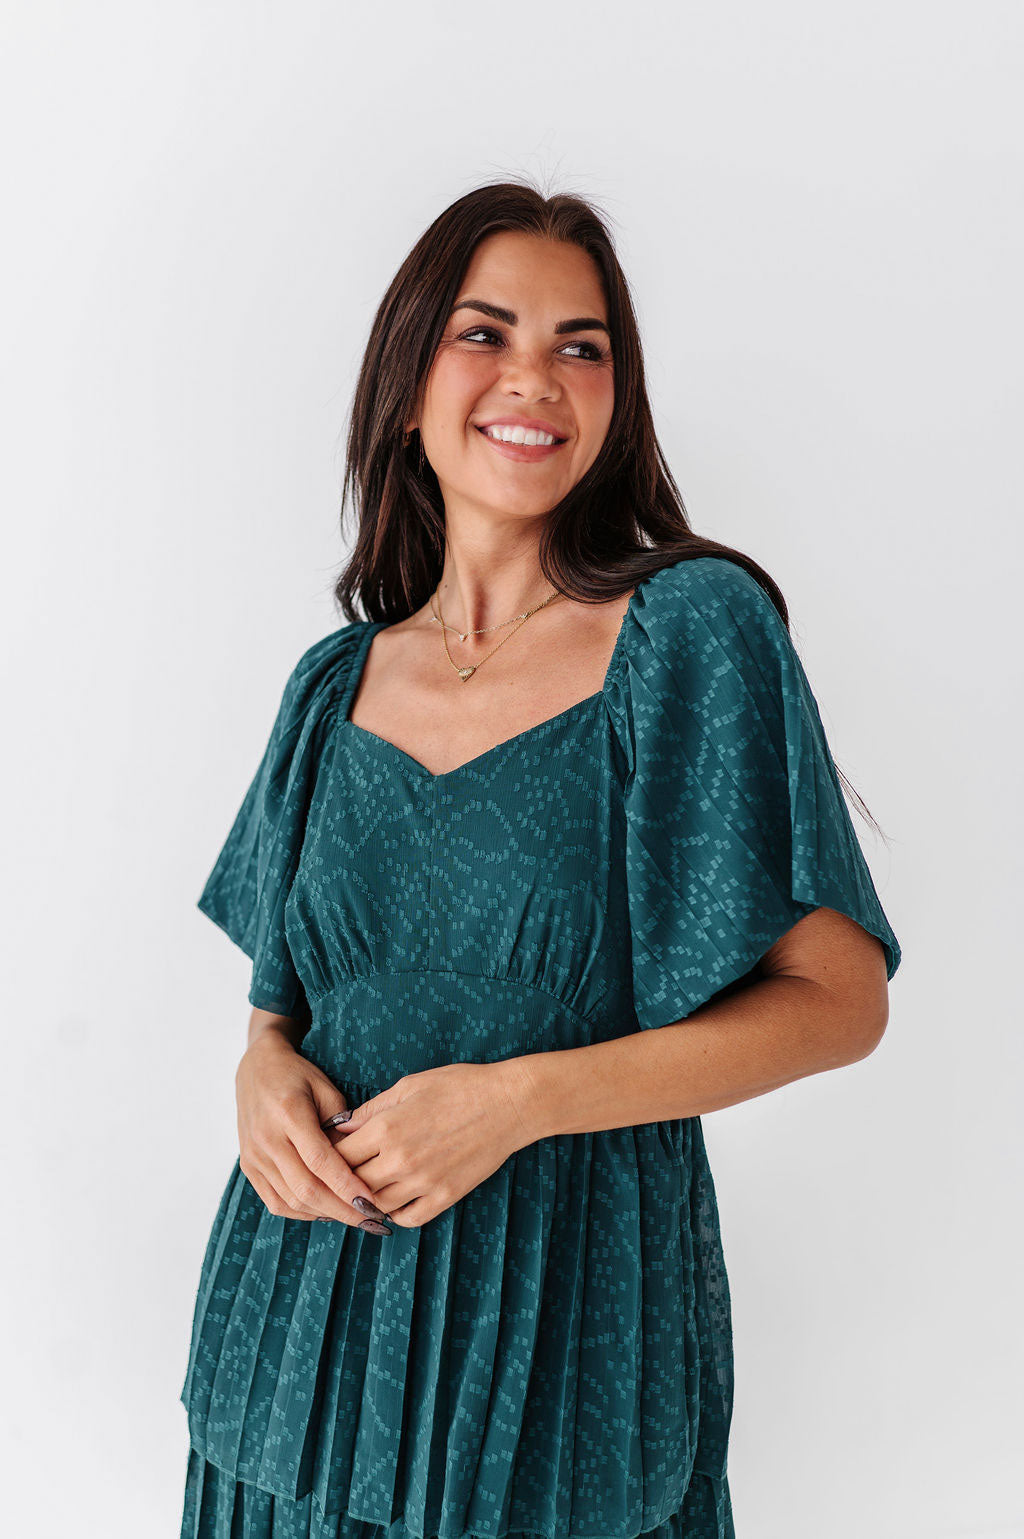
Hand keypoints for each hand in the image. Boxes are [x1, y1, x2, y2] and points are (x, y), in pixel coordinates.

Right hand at [235, 1031, 392, 1230]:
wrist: (255, 1069)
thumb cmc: (297, 1076)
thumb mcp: (326, 1089)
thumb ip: (341, 1126)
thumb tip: (359, 1165)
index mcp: (288, 1112)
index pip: (320, 1160)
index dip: (346, 1186)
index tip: (372, 1202)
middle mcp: (267, 1138)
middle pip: (305, 1188)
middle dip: (341, 1209)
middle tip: (371, 1219)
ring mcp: (254, 1156)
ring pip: (291, 1200)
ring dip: (325, 1213)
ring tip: (354, 1216)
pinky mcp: (248, 1168)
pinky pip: (276, 1202)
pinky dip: (302, 1212)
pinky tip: (326, 1210)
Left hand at [330, 1059, 535, 1228]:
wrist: (508, 1104)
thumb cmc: (459, 1086)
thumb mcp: (409, 1085)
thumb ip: (372, 1109)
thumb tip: (342, 1126)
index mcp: (388, 1127)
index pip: (339, 1154)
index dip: (329, 1154)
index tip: (327, 1153)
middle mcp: (400, 1159)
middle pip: (352, 1182)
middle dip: (342, 1179)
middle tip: (339, 1176)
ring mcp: (423, 1182)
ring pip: (377, 1204)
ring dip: (366, 1198)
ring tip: (363, 1190)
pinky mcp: (445, 1196)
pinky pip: (408, 1218)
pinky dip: (395, 1214)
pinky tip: (393, 1201)